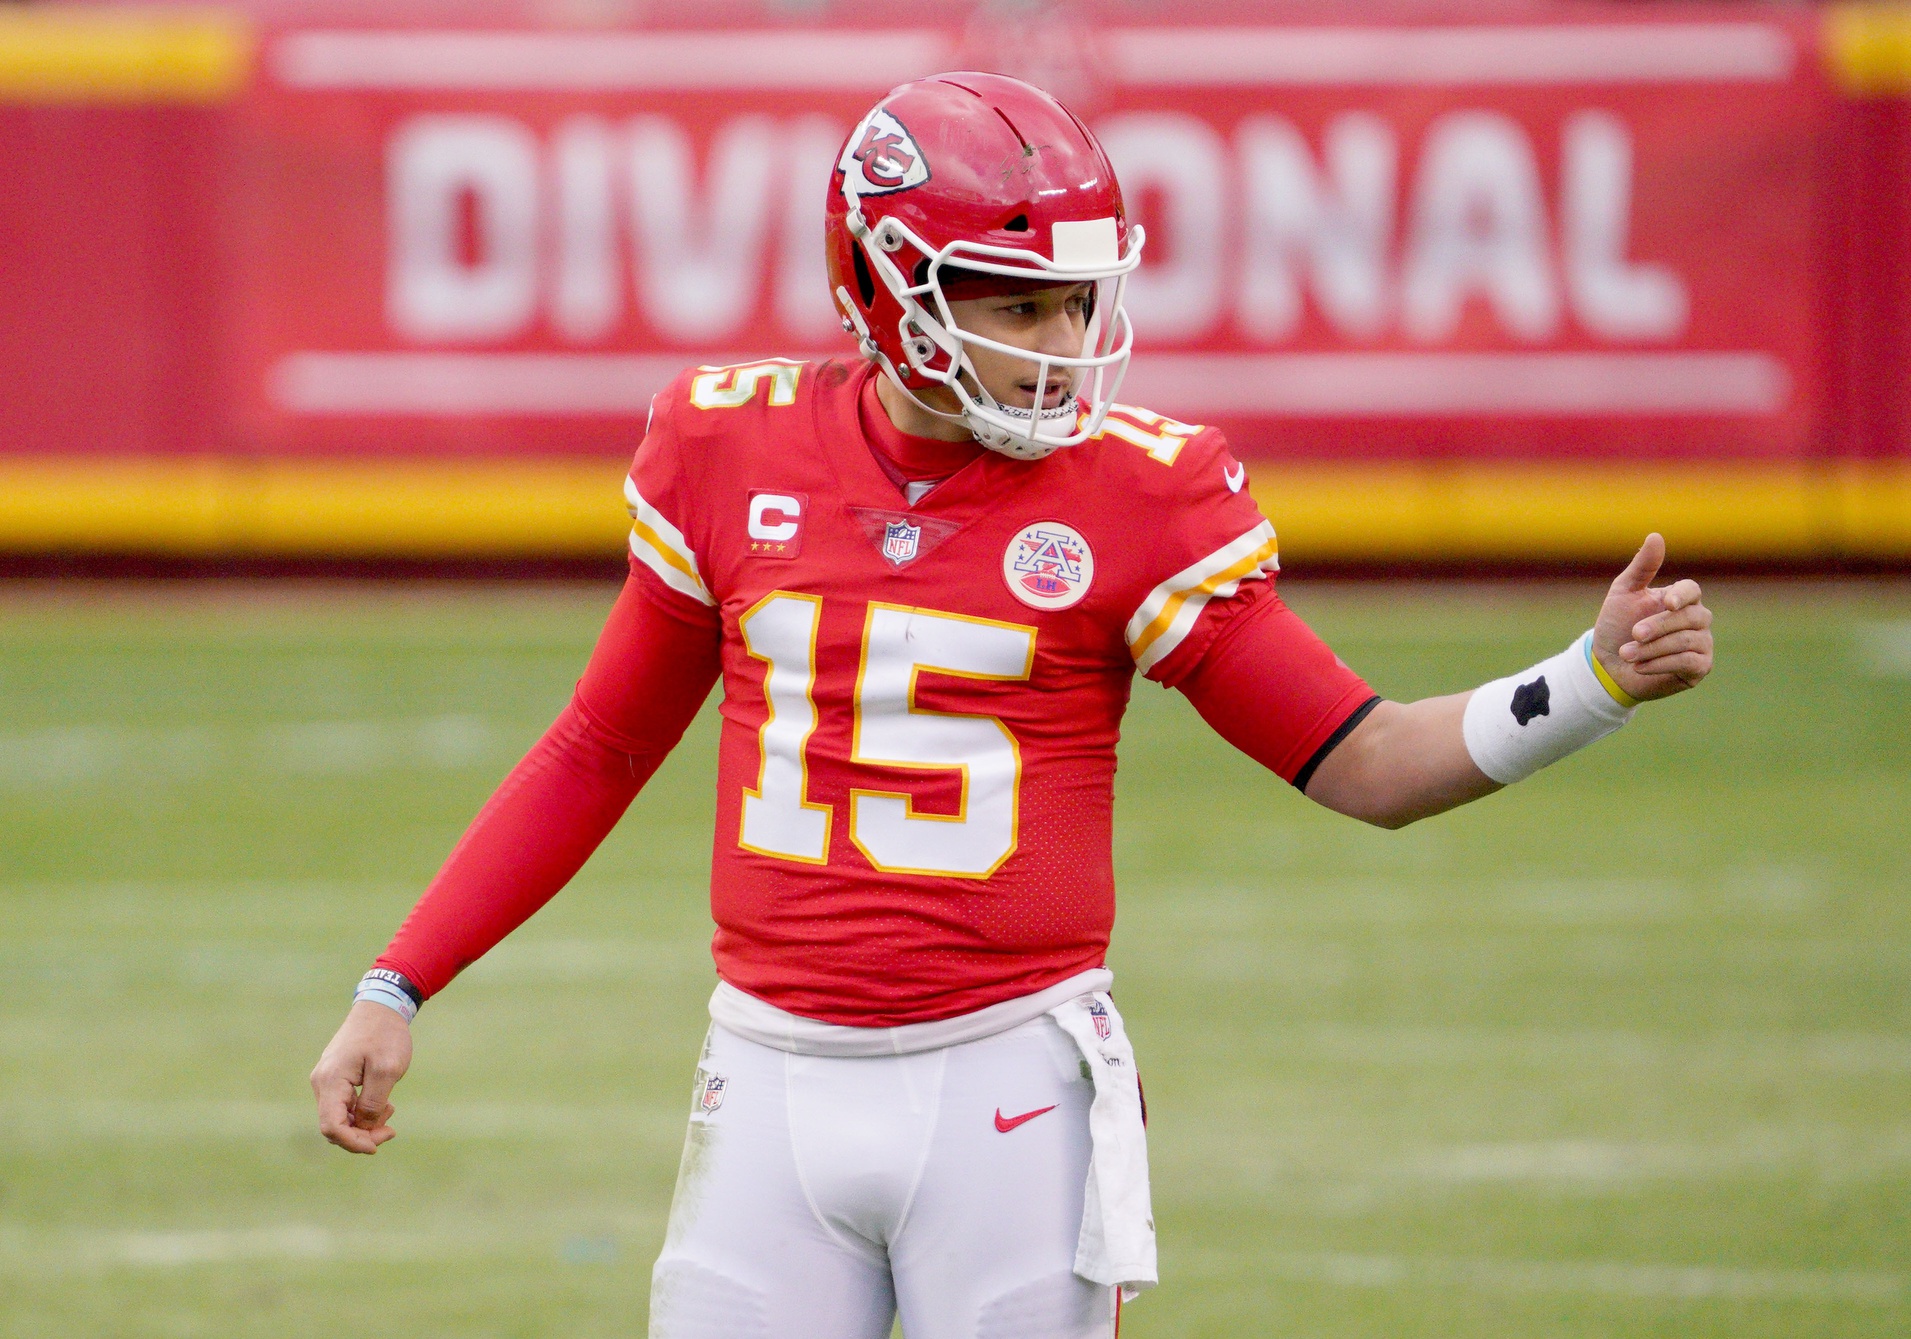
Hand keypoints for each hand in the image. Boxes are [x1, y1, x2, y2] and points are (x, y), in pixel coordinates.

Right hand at [310, 1000, 412, 1153]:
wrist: (381, 1007)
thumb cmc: (386, 1035)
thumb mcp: (387, 1070)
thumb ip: (374, 1103)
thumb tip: (363, 1129)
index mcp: (331, 1080)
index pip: (331, 1126)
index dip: (353, 1142)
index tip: (377, 1146)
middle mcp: (322, 1083)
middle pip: (333, 1126)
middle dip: (361, 1135)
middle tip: (391, 1130)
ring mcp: (326, 1080)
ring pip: (339, 1118)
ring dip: (363, 1124)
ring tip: (390, 1109)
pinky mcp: (335, 1079)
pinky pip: (343, 1106)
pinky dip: (361, 1112)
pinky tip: (383, 1104)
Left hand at [1592, 533, 1713, 702]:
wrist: (1608, 665)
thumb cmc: (1617, 626)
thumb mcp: (1623, 593)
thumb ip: (1642, 567)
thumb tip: (1656, 536)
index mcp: (1680, 598)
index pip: (1692, 590)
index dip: (1682, 596)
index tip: (1668, 603)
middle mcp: (1696, 618)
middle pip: (1690, 617)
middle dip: (1659, 627)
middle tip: (1633, 635)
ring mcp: (1702, 643)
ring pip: (1687, 641)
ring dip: (1653, 648)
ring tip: (1626, 654)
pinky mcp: (1700, 666)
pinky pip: (1689, 662)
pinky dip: (1661, 664)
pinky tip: (1639, 667)